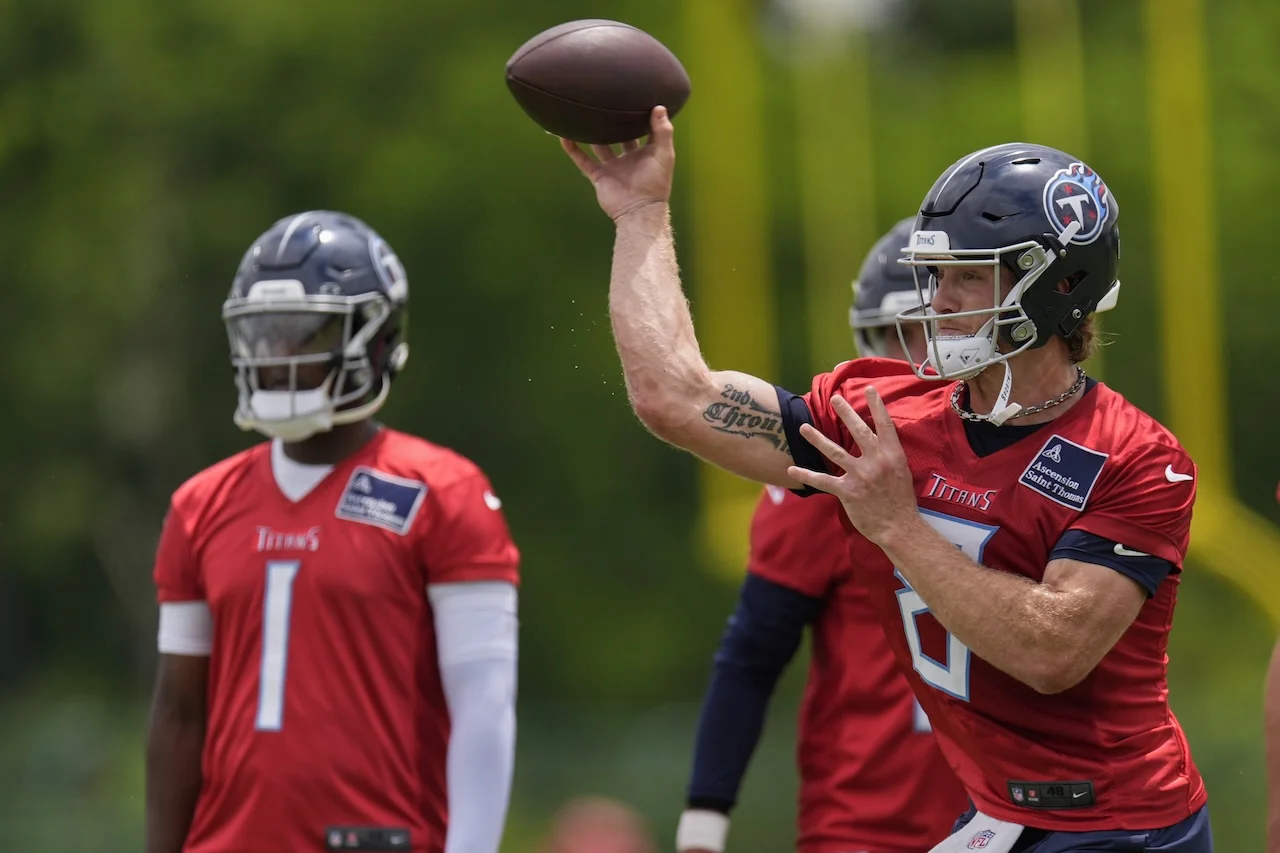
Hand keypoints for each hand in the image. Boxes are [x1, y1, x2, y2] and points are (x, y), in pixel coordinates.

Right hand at [560, 106, 674, 221]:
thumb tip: (659, 107)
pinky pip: (582, 160)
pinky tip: (564, 135)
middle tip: (605, 103)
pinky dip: (573, 149)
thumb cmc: (656, 183)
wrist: (638, 210)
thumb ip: (663, 132)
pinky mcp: (598, 175)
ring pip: (599, 146)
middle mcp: (628, 158)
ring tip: (583, 114)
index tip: (635, 99)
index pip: (643, 131)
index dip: (641, 117)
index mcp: (645, 153)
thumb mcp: (665, 154)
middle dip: (614, 123)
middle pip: (619, 136)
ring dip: (591, 133)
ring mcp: (612, 167)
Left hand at [787, 386, 920, 545]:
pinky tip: (791, 469)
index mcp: (893, 455)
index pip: (885, 425)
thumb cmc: (901, 501)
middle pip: (858, 431)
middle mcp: (876, 462)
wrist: (900, 527)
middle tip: (834, 398)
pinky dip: (805, 475)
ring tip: (804, 427)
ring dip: (817, 439)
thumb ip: (889, 455)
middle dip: (846, 412)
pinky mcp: (848, 492)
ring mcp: (861, 476)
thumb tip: (880, 440)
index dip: (877, 406)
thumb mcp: (902, 472)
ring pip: (835, 452)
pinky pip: (823, 481)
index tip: (869, 389)